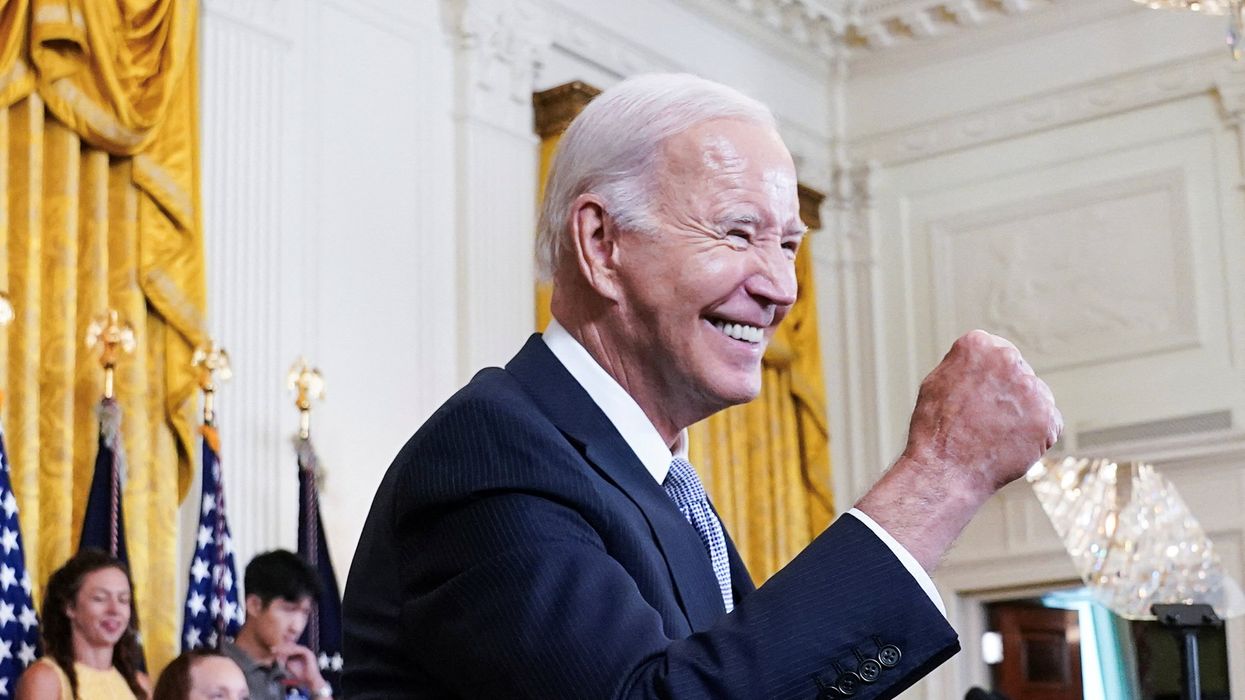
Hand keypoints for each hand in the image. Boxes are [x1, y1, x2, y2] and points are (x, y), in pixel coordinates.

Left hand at [273, 642, 328, 694]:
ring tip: (276, 650)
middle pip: (290, 646)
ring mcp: (306, 651)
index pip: (288, 649)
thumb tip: (276, 657)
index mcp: (299, 655)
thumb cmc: (301, 677)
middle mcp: (303, 651)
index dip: (280, 650)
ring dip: (284, 648)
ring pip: (293, 647)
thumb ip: (284, 662)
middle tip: (272, 649)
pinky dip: (290, 650)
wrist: (310, 682)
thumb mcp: (290, 668)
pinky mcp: (308, 653)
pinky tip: (283, 652)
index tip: (272, 651)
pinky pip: (297, 649)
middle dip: (280, 647)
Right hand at [855, 330, 1061, 571]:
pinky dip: (1035, 434)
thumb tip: (984, 362)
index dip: (985, 377)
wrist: (945, 470)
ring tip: (994, 434)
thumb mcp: (936, 381)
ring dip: (1023, 412)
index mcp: (978, 344)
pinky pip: (1049, 422)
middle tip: (984, 418)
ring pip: (1036, 396)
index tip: (974, 396)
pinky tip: (1010, 444)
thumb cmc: (935, 429)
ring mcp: (1032, 389)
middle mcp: (1008, 360)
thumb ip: (964, 364)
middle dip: (1007, 392)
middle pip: (1019, 372)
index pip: (995, 352)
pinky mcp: (1048, 418)